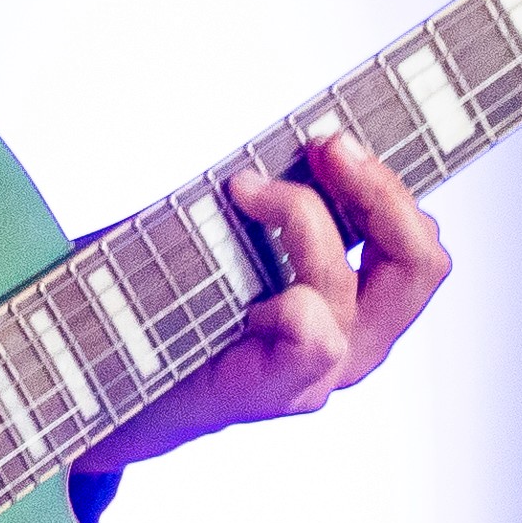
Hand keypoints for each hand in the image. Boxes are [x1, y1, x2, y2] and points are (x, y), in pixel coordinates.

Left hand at [77, 129, 447, 472]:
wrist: (101, 382)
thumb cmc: (159, 297)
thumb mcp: (216, 228)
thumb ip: (260, 197)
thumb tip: (278, 138)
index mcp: (351, 298)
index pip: (414, 242)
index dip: (401, 185)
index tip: (350, 128)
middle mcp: (351, 340)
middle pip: (420, 263)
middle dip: (380, 190)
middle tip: (327, 144)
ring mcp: (316, 373)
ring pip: (348, 286)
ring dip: (302, 220)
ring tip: (244, 191)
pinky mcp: (274, 393)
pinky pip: (314, 338)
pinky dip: (290, 299)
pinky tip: (249, 288)